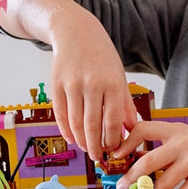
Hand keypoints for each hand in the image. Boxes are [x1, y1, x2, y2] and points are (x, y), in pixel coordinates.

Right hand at [47, 9, 136, 161]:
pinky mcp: (56, 85)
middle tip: (99, 157)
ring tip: (87, 148)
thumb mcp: (119, 76)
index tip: (114, 150)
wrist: (75, 32)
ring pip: (75, 123)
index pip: (113, 122)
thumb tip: (131, 130)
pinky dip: (66, 130)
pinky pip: (61, 114)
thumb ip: (125, 104)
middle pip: (92, 126)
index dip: (112, 140)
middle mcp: (92, 85)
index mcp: (112, 84)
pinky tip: (72, 137)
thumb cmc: (101, 55)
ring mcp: (72, 85)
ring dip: (81, 141)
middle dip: (96, 146)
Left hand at [112, 121, 187, 188]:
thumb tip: (133, 156)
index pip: (143, 129)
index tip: (117, 154)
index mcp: (173, 130)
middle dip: (131, 176)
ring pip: (164, 183)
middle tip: (122, 187)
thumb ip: (160, 144)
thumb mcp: (182, 135)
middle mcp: (181, 145)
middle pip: (148, 161)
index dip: (127, 142)